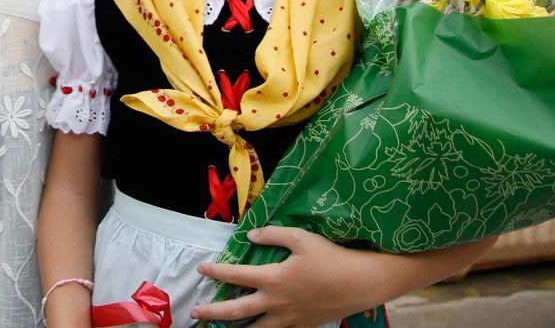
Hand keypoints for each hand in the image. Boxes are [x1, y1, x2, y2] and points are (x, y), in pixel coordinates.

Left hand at [190, 227, 382, 327]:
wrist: (360, 283)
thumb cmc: (331, 258)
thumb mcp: (301, 238)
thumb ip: (273, 235)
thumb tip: (251, 237)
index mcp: (273, 279)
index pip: (236, 275)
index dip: (216, 272)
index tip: (201, 270)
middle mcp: (276, 303)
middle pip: (237, 310)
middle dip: (213, 312)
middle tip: (195, 313)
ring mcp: (289, 318)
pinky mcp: (302, 326)